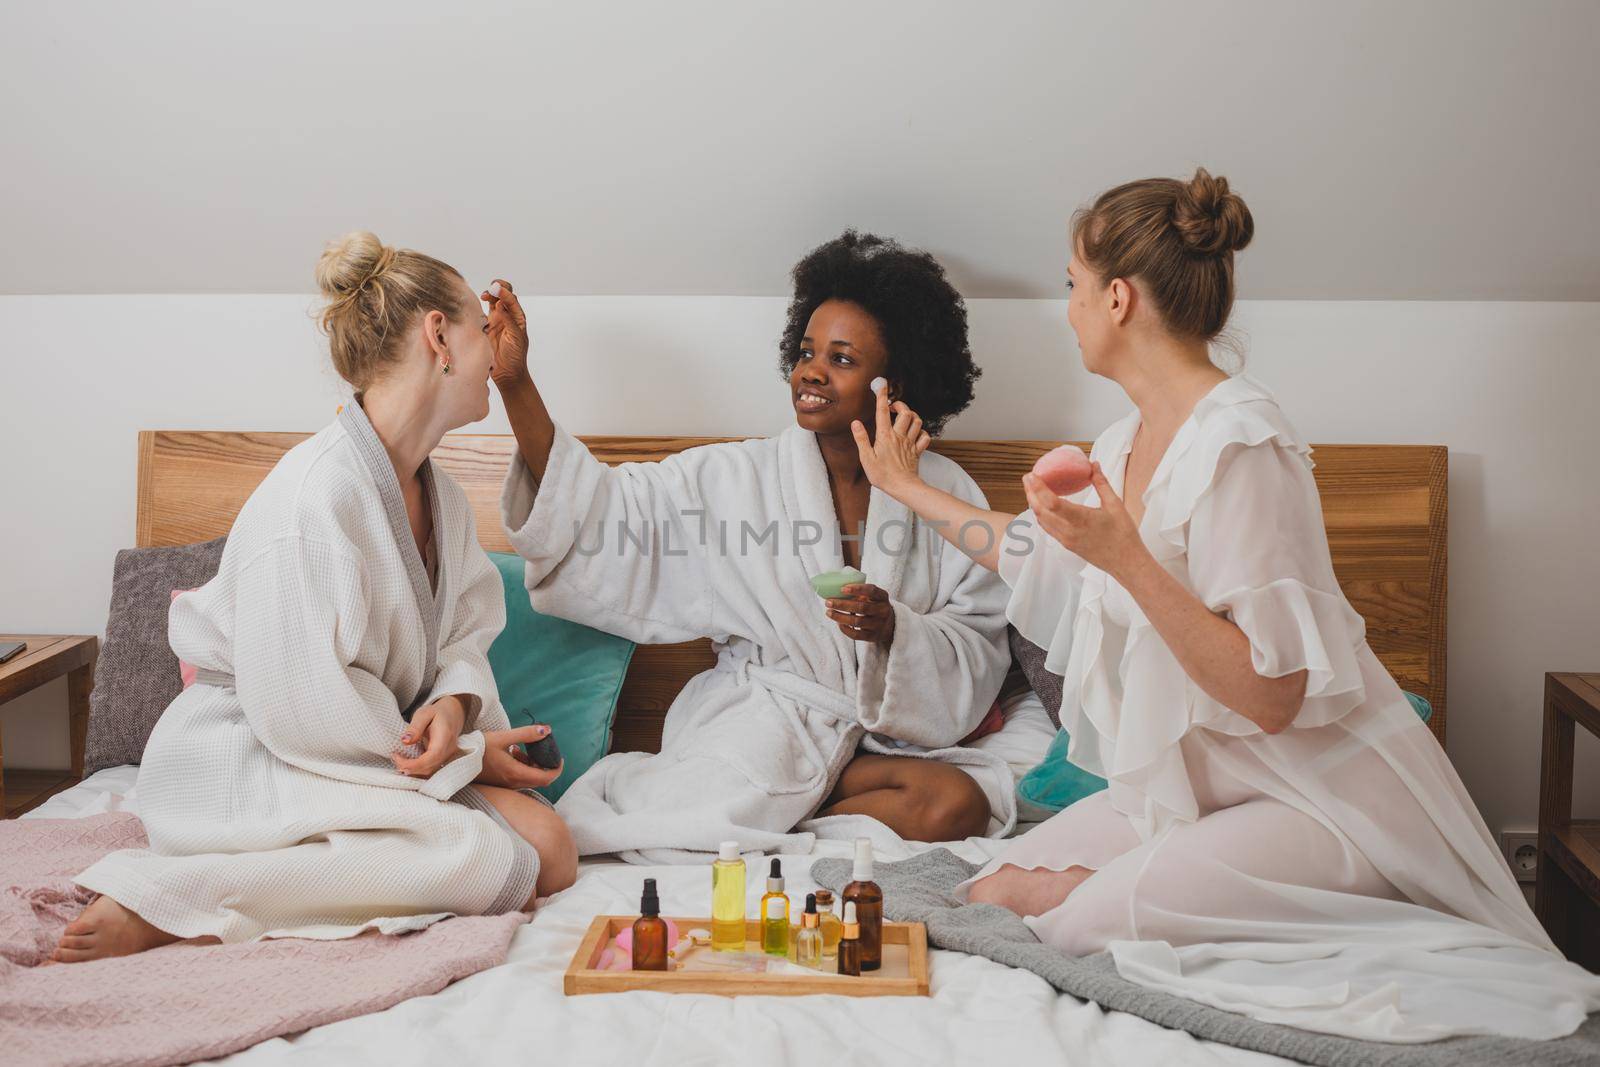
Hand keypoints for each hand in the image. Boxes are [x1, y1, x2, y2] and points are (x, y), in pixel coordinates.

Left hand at [392, 696, 466, 777]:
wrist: (452, 715)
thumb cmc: (437, 713)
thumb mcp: (424, 714)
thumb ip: (415, 727)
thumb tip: (405, 741)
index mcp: (444, 737)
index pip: (431, 757)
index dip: (413, 763)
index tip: (397, 757)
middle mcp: (449, 750)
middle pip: (429, 767)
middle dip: (409, 767)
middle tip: (394, 757)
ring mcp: (447, 757)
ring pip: (429, 771)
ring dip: (412, 770)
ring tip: (398, 760)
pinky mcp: (443, 760)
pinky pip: (430, 769)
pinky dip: (417, 770)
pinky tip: (407, 764)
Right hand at [476, 725, 563, 789]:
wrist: (455, 759)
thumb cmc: (478, 748)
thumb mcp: (503, 737)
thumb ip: (526, 734)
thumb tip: (547, 730)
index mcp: (515, 773)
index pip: (546, 777)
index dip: (557, 769)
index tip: (559, 757)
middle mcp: (512, 783)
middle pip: (540, 780)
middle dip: (546, 766)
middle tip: (543, 751)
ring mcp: (506, 785)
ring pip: (529, 779)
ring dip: (533, 765)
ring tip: (523, 749)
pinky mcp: (501, 783)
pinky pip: (519, 778)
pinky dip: (523, 767)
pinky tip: (513, 753)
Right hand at [481, 278, 530, 388]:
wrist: (507, 372)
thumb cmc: (516, 356)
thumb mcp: (516, 337)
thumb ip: (508, 320)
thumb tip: (501, 304)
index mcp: (517, 317)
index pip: (512, 299)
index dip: (505, 292)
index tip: (497, 290)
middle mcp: (507, 316)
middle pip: (502, 295)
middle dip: (497, 288)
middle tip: (490, 291)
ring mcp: (495, 320)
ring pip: (492, 301)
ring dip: (488, 295)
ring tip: (484, 296)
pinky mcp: (485, 327)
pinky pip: (482, 312)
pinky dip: (479, 306)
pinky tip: (477, 305)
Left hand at [825, 583, 896, 644]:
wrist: (890, 625)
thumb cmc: (875, 606)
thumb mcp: (873, 596)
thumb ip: (860, 591)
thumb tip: (836, 585)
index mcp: (883, 597)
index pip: (872, 591)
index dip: (857, 589)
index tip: (842, 588)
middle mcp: (883, 611)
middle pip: (861, 607)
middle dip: (842, 604)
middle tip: (828, 602)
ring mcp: (879, 625)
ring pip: (857, 621)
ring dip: (840, 617)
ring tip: (829, 612)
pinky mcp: (873, 636)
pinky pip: (857, 635)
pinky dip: (845, 629)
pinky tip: (838, 623)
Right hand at [850, 385, 930, 497]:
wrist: (902, 487)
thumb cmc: (882, 475)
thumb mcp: (866, 458)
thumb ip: (861, 439)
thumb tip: (855, 423)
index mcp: (885, 436)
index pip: (883, 411)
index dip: (881, 396)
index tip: (881, 385)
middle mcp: (899, 436)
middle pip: (905, 412)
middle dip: (901, 405)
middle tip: (894, 406)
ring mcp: (910, 443)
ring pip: (917, 421)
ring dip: (912, 415)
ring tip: (904, 417)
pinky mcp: (917, 451)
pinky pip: (925, 436)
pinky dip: (922, 432)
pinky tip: (915, 434)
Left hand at [1022, 463, 1149, 581]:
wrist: (1126, 563)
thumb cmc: (1123, 535)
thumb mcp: (1115, 504)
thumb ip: (1101, 483)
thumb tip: (1094, 465)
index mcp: (1081, 519)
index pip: (1052, 503)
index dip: (1038, 488)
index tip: (1032, 475)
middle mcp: (1069, 531)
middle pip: (1040, 510)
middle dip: (1030, 492)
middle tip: (1028, 477)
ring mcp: (1065, 539)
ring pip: (1041, 520)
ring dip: (1034, 503)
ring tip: (1032, 488)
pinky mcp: (1066, 545)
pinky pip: (1047, 528)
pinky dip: (1041, 514)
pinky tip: (1043, 506)